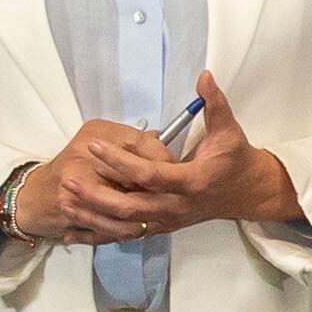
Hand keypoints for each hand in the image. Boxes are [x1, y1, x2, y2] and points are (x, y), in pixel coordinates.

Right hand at [10, 119, 189, 243]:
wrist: (33, 197)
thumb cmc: (72, 170)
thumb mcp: (98, 144)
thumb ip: (129, 142)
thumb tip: (161, 139)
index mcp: (96, 132)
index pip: (142, 143)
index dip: (163, 160)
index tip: (173, 171)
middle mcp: (85, 153)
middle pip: (136, 173)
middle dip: (157, 190)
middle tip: (170, 198)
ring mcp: (77, 181)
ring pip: (125, 204)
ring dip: (144, 216)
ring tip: (155, 218)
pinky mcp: (71, 207)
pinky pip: (108, 224)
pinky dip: (125, 231)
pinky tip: (136, 229)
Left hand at [13, 80, 305, 245]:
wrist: (246, 193)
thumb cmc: (235, 159)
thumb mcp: (230, 130)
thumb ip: (215, 103)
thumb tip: (204, 76)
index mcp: (192, 182)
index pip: (150, 174)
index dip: (120, 161)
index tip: (93, 145)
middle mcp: (177, 207)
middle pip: (130, 207)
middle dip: (96, 196)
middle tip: (68, 178)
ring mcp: (168, 221)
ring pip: (124, 227)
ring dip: (92, 216)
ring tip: (65, 200)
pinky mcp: (160, 228)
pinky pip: (125, 236)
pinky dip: (98, 235)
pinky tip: (72, 231)